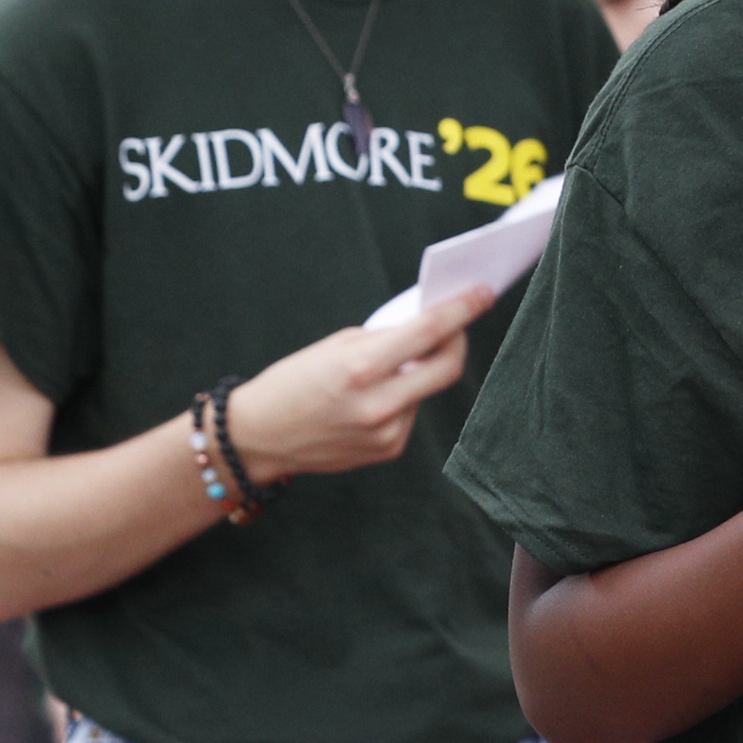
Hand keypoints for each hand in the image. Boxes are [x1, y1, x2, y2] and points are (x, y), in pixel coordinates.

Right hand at [225, 284, 497, 482]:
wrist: (258, 437)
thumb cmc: (292, 382)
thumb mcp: (335, 346)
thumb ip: (385, 338)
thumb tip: (429, 327)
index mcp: (361, 367)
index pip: (429, 332)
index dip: (462, 310)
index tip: (483, 293)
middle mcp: (379, 403)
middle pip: (448, 367)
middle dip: (457, 340)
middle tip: (455, 325)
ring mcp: (387, 432)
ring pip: (426, 390)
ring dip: (419, 371)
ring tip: (392, 365)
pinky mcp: (389, 449)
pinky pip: (411, 413)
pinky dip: (403, 397)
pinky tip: (376, 397)